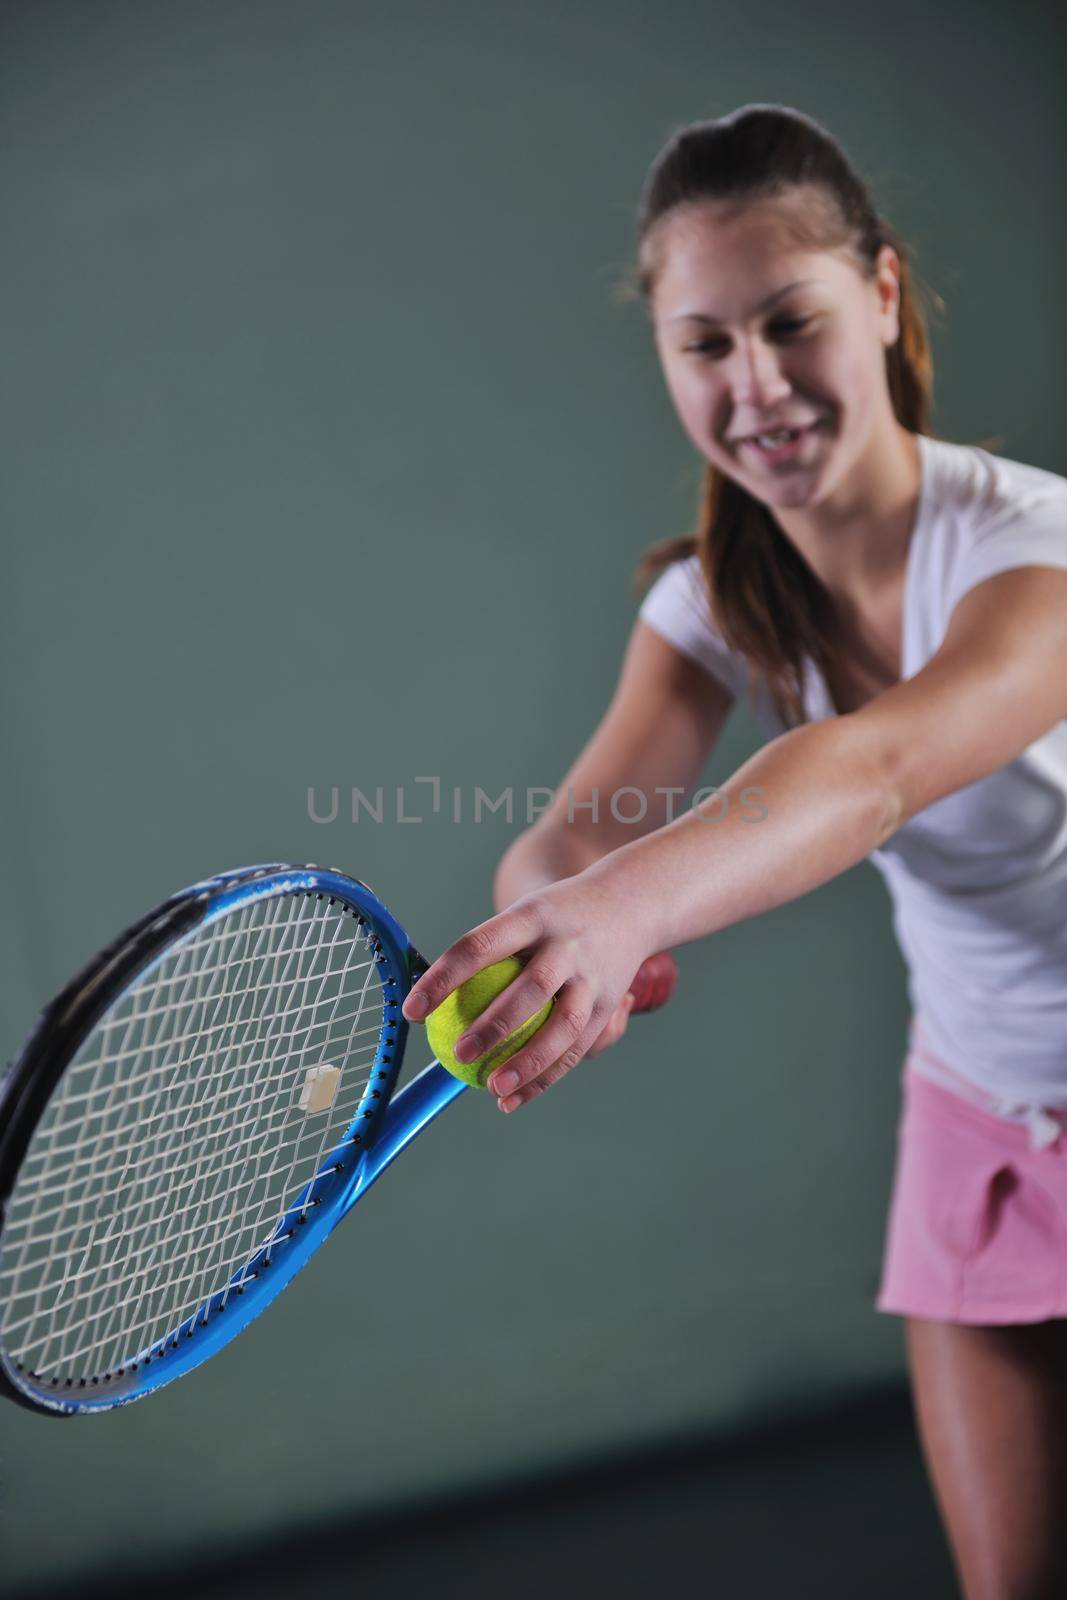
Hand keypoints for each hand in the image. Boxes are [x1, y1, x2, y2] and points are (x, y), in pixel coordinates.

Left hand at [402, 871, 674, 1112]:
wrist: (631, 901)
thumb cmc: (553, 916)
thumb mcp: (523, 914)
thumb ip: (485, 951)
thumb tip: (422, 997)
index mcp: (534, 916)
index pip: (480, 945)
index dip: (443, 978)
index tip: (412, 1012)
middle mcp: (568, 945)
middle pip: (532, 988)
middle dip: (495, 1025)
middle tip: (459, 1053)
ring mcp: (594, 976)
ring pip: (565, 1025)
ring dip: (529, 1062)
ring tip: (493, 1089)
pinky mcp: (610, 1003)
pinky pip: (577, 1048)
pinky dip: (545, 1078)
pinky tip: (512, 1099)